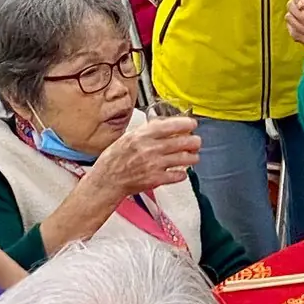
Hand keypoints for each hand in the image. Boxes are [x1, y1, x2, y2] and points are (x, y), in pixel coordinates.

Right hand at [87, 116, 201, 198]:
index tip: (192, 124)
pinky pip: (177, 175)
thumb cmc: (115, 158)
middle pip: (181, 142)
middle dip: (194, 141)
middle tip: (196, 141)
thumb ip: (146, 131)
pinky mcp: (156, 180)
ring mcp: (154, 165)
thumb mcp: (128, 137)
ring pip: (183, 159)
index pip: (170, 126)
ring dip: (192, 157)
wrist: (107, 180)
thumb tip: (164, 124)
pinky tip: (181, 172)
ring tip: (193, 156)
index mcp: (142, 136)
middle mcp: (150, 149)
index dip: (185, 124)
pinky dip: (182, 173)